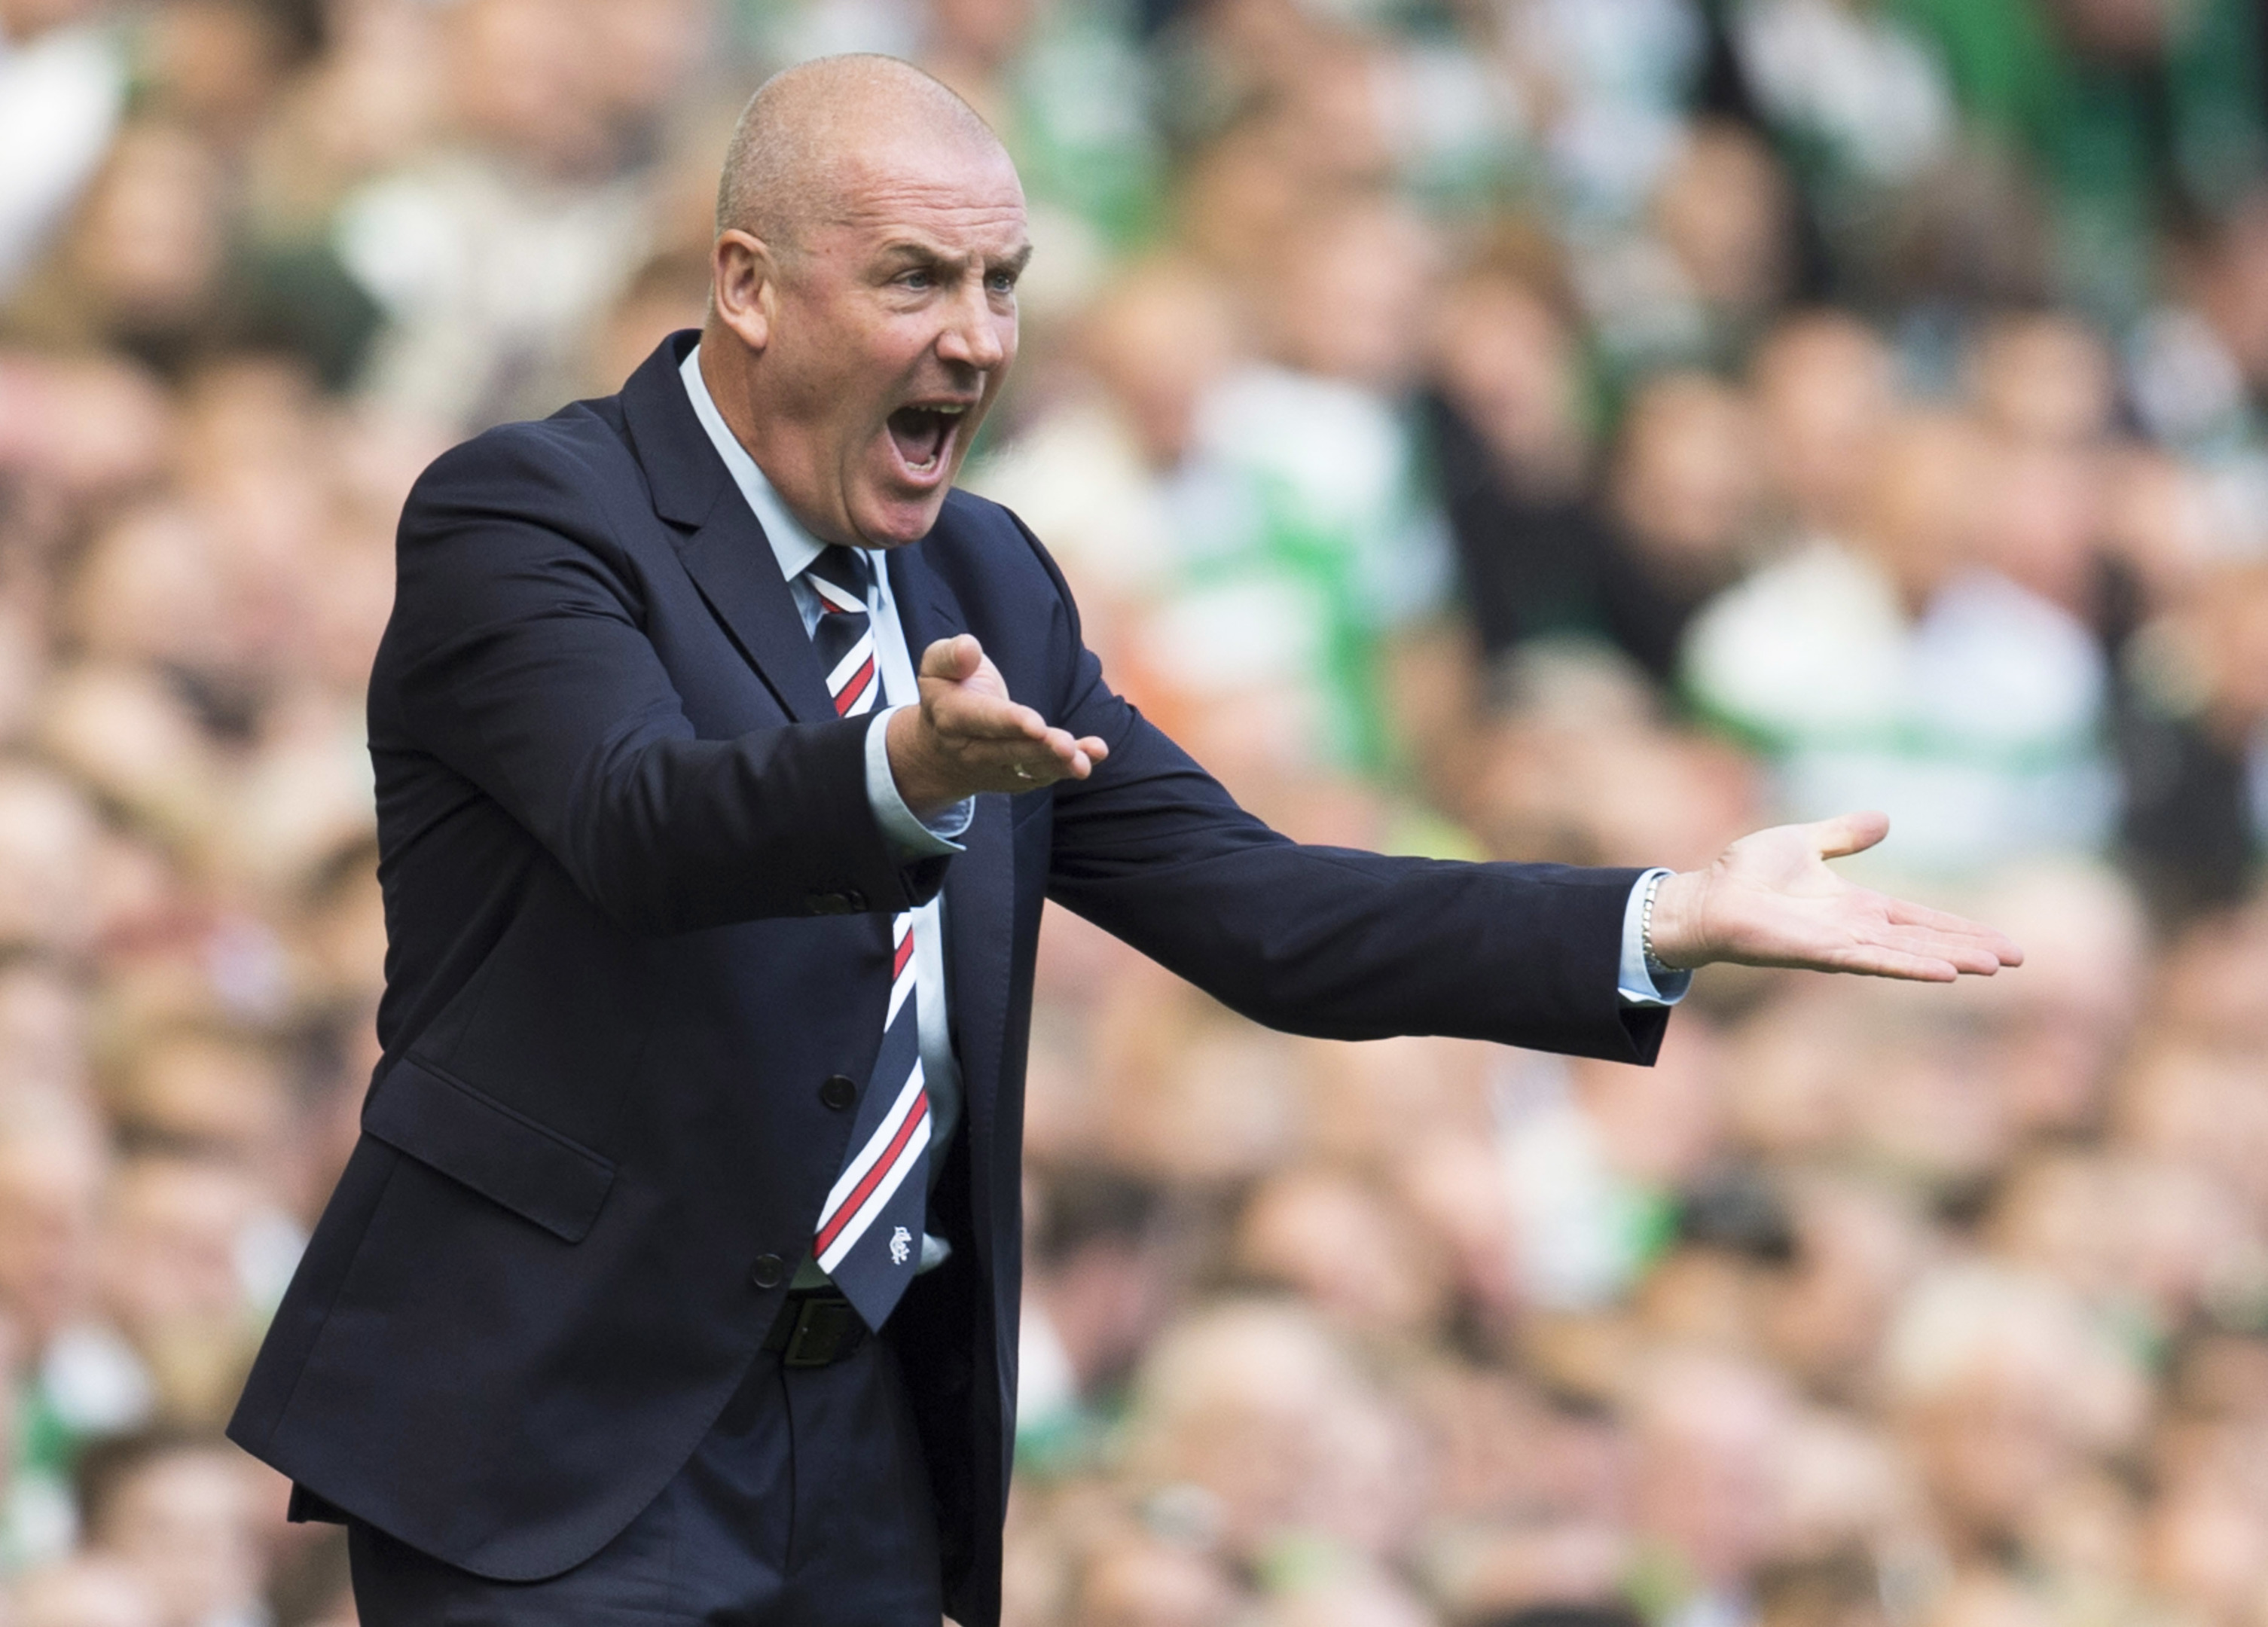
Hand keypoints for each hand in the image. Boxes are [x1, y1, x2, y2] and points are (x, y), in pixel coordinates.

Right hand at [885, 635, 1108, 816]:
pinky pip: (1043, 775)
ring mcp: (996, 769)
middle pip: (1010, 750)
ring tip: (1085, 761)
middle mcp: (973, 750)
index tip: (1036, 724)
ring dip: (1059, 765)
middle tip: (1067, 746)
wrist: (939, 749)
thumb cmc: (948, 693)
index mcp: (952, 717)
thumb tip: (970, 648)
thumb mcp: (936, 667)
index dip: (1010, 722)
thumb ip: (951, 655)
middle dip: (1040, 749)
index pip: (983, 720)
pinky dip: (1069, 767)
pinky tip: (1095, 754)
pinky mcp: (1016, 778)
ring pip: (1029, 769)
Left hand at [1646, 812, 2022, 981]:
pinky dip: (1908, 965)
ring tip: (1993, 966)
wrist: (1705, 896)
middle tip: (2019, 959)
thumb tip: (1886, 819)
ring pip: (1908, 953)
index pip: (1922, 919)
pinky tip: (1943, 972)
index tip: (2002, 940)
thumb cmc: (1747, 874)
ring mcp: (1841, 944)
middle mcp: (1857, 929)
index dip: (1961, 928)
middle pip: (1926, 940)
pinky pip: (1873, 959)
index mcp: (1858, 907)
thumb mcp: (1804, 842)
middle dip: (1971, 948)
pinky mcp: (1821, 952)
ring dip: (1950, 959)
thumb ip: (1844, 835)